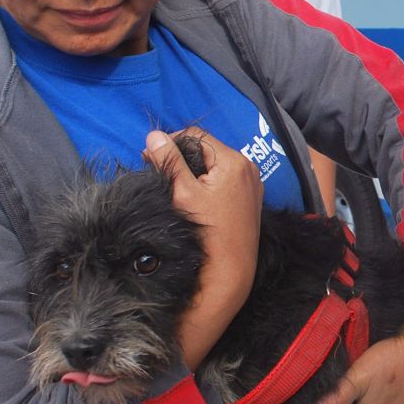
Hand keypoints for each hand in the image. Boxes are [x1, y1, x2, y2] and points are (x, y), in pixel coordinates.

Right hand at [144, 128, 262, 368]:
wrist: (230, 267)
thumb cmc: (208, 231)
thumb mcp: (184, 192)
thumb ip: (169, 161)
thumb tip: (154, 136)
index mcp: (234, 162)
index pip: (196, 136)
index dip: (171, 144)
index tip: (153, 158)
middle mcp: (247, 168)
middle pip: (206, 150)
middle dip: (181, 158)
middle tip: (160, 173)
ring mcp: (250, 183)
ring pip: (213, 165)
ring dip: (193, 170)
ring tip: (175, 187)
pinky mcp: (248, 197)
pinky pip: (224, 179)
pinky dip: (207, 182)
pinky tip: (192, 197)